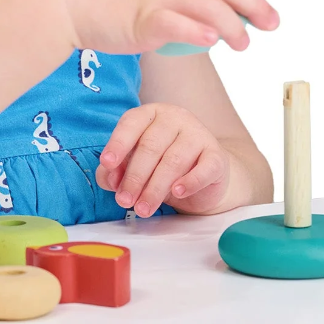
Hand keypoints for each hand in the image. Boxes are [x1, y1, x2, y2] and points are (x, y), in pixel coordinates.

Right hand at [54, 0, 279, 54]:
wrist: (59, 0)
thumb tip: (198, 11)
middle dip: (252, 2)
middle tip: (273, 22)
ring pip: (208, 6)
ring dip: (233, 27)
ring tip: (244, 45)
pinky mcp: (142, 20)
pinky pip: (178, 25)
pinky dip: (199, 33)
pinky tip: (212, 41)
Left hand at [95, 103, 230, 216]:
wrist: (204, 175)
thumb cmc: (163, 166)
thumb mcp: (136, 166)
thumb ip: (116, 170)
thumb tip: (110, 178)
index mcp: (151, 114)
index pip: (131, 123)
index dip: (118, 143)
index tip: (107, 163)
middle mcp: (175, 118)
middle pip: (150, 146)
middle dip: (134, 176)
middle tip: (124, 201)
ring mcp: (198, 134)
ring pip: (173, 160)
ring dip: (155, 188)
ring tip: (143, 208)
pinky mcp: (216, 156)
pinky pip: (204, 168)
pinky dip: (190, 181)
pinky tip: (177, 192)